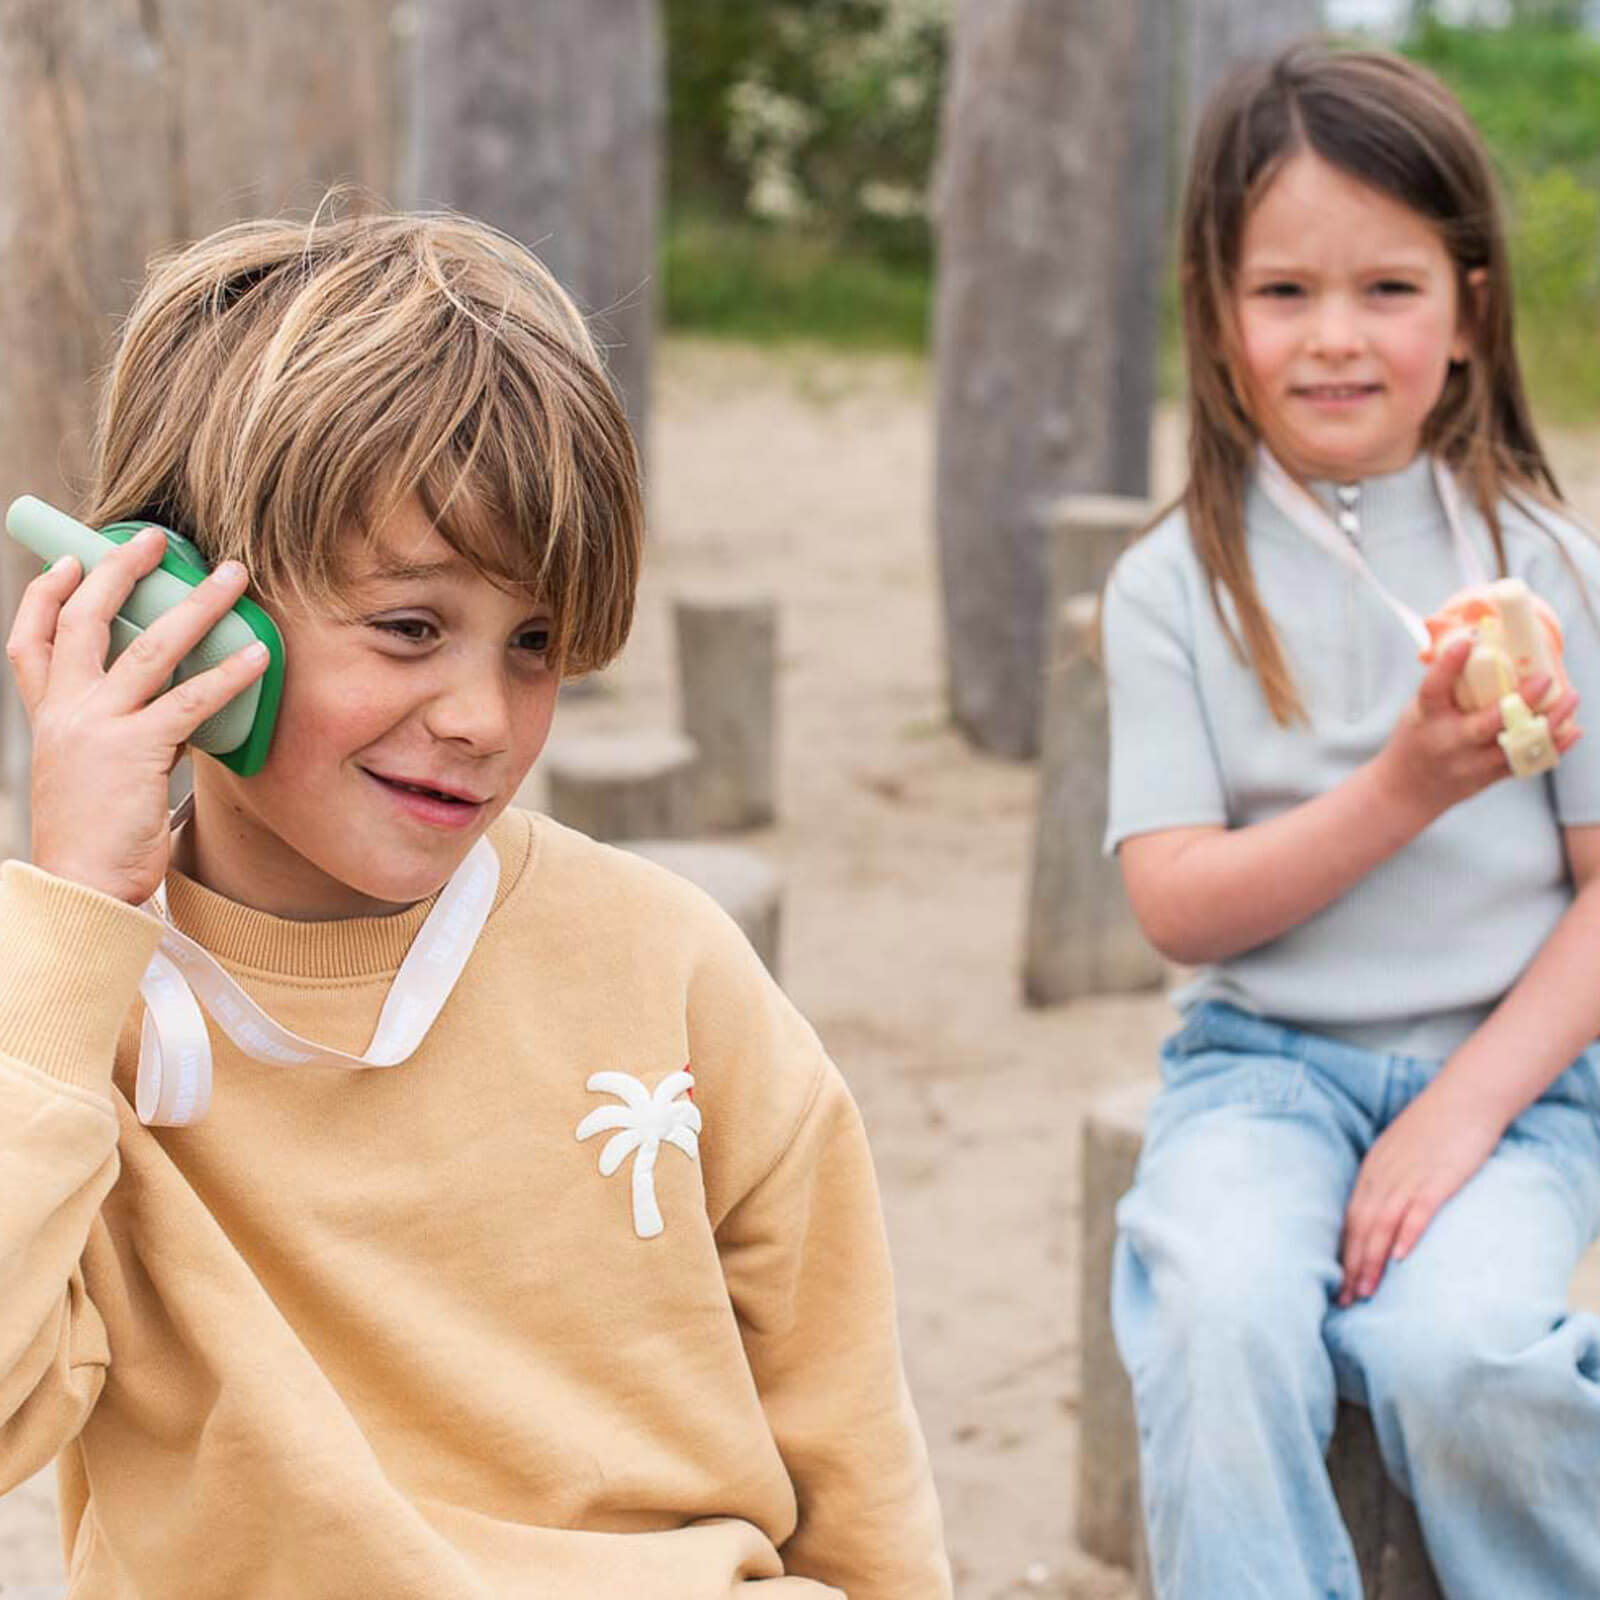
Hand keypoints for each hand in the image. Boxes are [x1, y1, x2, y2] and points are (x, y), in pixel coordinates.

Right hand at [6, 527, 269, 904]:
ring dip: (195, 606)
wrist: (81, 888)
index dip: (45, 598)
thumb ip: (121, 735)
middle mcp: (66, 713)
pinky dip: (228, 675)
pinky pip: (191, 701)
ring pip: (149, 648)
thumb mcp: (92, 775)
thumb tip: (174, 717)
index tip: (66, 564)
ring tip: (232, 577)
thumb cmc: (96, 838)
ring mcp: (98, 728)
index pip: (30, 642)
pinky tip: (259, 656)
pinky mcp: (136, 751)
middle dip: (119, 572)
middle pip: (86, 622)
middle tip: (158, 538)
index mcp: (47, 717)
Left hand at [1337, 1079, 1503, 1304]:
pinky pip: (1418, 1209)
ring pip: (1382, 1224)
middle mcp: (1383, 1175)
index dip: (1342, 1252)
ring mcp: (1409, 1176)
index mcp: (1372, 1171)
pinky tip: (1401, 1258)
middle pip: (1360, 1226)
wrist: (1464, 1096)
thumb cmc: (1434, 1127)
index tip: (1336, 1284)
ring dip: (1371, 1259)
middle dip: (1350, 1266)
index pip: (1350, 1218)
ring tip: (1365, 1292)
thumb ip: (1388, 1179)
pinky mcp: (1437, 1178)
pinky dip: (1407, 1233)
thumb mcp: (1400, 1152)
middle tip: (1344, 1302)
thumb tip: (1382, 1210)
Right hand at [1373, 636, 1580, 826]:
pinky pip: (1524, 762)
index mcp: (1426, 718)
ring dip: (1548, 722)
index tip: (1467, 641)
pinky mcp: (1487, 778)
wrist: (1405, 793)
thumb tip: (1480, 647)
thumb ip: (1447, 688)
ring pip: (1515, 744)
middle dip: (1520, 701)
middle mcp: (1449, 741)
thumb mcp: (1418, 711)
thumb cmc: (1414, 742)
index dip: (1448, 665)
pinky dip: (1552, 746)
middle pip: (1487, 723)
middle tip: (1545, 678)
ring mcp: (1470, 764)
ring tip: (1570, 697)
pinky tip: (1572, 730)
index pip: (1433, 689)